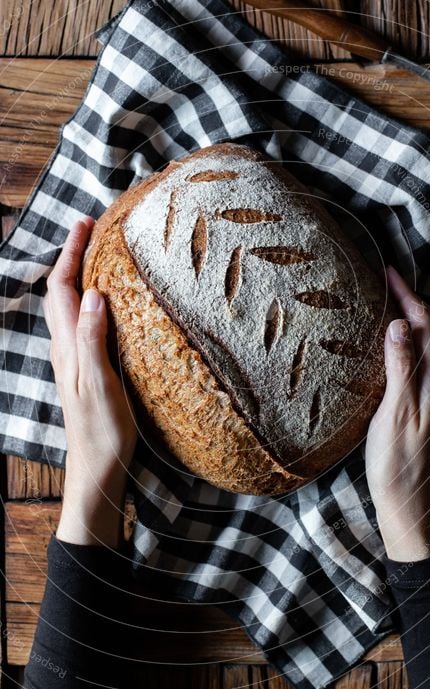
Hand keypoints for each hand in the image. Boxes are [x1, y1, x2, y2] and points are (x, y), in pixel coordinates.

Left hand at [43, 217, 137, 546]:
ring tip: (99, 255)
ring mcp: (75, 358)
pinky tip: (109, 301)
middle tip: (92, 230)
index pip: (63, 288)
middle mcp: (66, 347)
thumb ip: (93, 338)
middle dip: (72, 257)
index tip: (85, 223)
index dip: (71, 254)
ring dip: (80, 275)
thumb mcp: (99, 383)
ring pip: (71, 306)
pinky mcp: (87, 368)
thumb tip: (94, 293)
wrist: (96, 465)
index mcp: (68, 346)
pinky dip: (91, 299)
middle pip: (63, 292)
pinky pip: (84, 322)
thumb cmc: (101, 429)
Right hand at [365, 266, 429, 561]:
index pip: (426, 325)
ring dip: (417, 320)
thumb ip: (400, 365)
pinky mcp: (428, 404)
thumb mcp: (395, 410)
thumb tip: (400, 323)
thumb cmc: (397, 459)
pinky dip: (414, 341)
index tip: (388, 273)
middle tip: (388, 284)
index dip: (408, 296)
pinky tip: (396, 346)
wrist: (407, 498)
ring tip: (392, 305)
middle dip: (415, 302)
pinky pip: (425, 360)